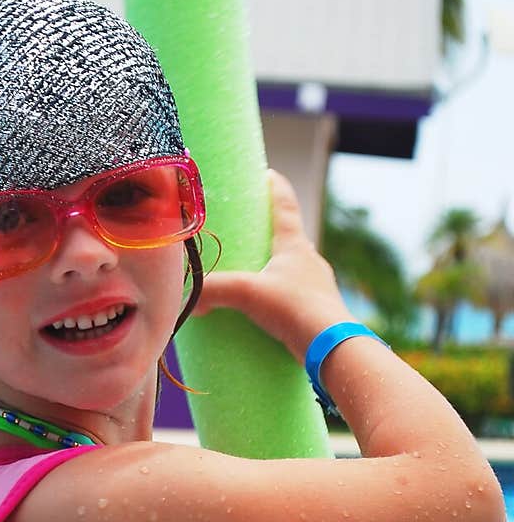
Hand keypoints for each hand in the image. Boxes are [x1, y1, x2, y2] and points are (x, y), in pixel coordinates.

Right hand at [193, 169, 352, 361]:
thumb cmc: (295, 309)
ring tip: (253, 273)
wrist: (332, 347)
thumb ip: (214, 290)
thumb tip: (190, 299)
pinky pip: (294, 295)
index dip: (276, 187)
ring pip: (293, 268)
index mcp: (294, 245)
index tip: (267, 174)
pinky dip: (279, 295)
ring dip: (275, 266)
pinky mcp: (316, 310)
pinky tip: (266, 309)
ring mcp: (316, 285)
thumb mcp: (247, 293)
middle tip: (251, 228)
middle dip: (270, 231)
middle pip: (289, 236)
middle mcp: (309, 260)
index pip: (285, 205)